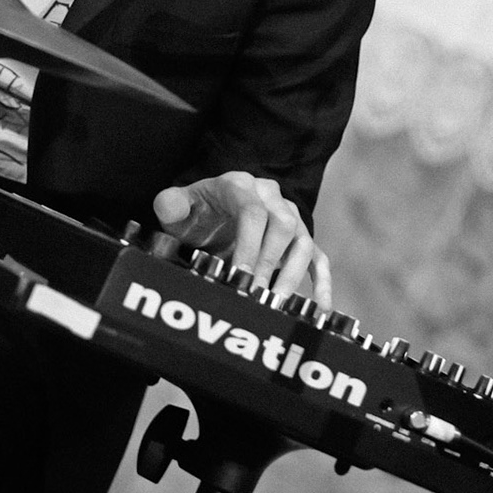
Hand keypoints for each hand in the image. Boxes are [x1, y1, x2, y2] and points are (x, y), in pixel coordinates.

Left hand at [152, 171, 332, 309]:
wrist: (214, 211)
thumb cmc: (197, 212)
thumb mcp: (179, 207)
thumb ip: (171, 205)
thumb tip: (171, 207)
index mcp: (239, 186)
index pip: (252, 210)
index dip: (249, 244)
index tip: (240, 275)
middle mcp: (270, 196)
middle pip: (283, 225)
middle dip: (269, 263)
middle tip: (256, 294)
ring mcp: (289, 216)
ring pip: (303, 241)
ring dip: (292, 275)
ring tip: (278, 304)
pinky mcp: (300, 238)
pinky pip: (318, 257)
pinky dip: (321, 282)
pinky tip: (320, 307)